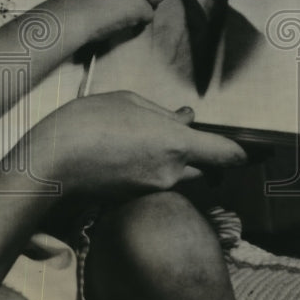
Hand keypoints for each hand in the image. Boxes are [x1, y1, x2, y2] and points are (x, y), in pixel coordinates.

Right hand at [32, 92, 247, 198]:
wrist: (51, 163)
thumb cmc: (85, 123)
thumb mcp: (126, 101)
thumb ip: (162, 112)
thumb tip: (186, 119)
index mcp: (176, 144)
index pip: (228, 155)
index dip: (243, 152)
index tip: (249, 149)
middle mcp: (171, 172)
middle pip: (206, 170)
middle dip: (202, 156)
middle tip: (183, 136)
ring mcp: (153, 189)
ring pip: (181, 177)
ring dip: (177, 164)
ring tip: (148, 142)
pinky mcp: (134, 198)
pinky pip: (157, 184)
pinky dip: (152, 171)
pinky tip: (128, 154)